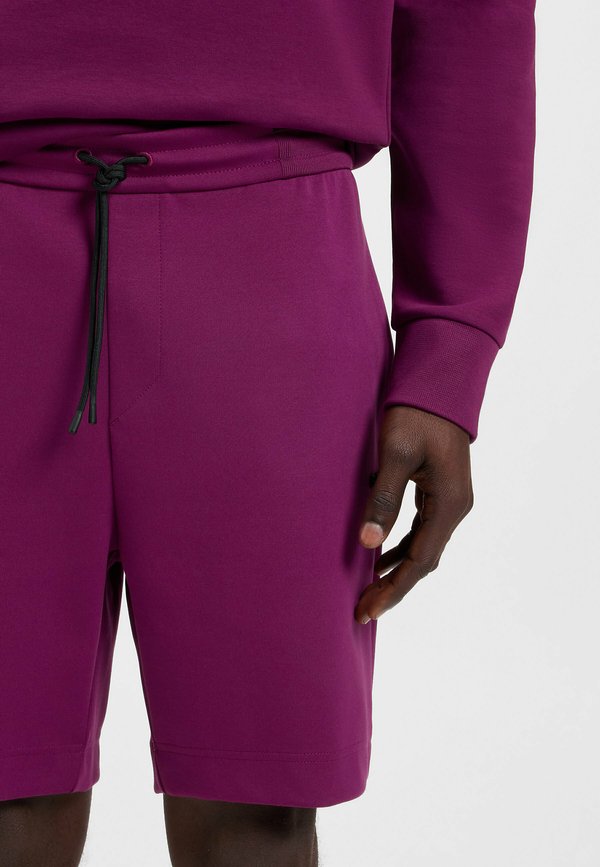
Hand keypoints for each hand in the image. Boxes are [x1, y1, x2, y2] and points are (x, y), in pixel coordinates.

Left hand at [355, 405, 473, 623]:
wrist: (438, 385)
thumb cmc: (416, 415)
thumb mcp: (396, 455)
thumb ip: (383, 499)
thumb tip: (368, 543)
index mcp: (449, 504)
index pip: (420, 561)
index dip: (394, 588)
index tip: (369, 609)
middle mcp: (455, 508)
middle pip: (424, 561)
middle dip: (394, 586)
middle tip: (363, 609)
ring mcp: (450, 500)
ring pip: (424, 547)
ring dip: (397, 569)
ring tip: (368, 589)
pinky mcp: (439, 491)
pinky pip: (421, 530)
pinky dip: (402, 547)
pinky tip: (381, 554)